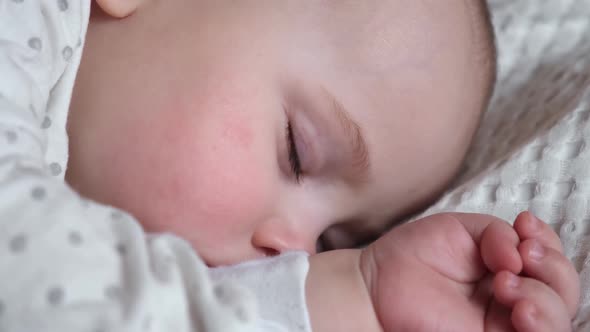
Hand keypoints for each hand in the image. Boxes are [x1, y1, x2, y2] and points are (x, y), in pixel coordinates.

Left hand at [360, 211, 579, 331]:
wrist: (376, 284)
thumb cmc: (413, 255)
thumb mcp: (460, 230)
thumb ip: (497, 234)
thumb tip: (521, 253)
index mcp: (507, 269)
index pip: (550, 262)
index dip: (549, 243)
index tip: (525, 224)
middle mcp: (510, 299)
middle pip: (561, 292)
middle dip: (553, 270)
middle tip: (522, 257)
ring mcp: (501, 325)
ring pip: (556, 320)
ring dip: (545, 298)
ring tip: (508, 283)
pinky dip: (540, 324)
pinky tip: (519, 307)